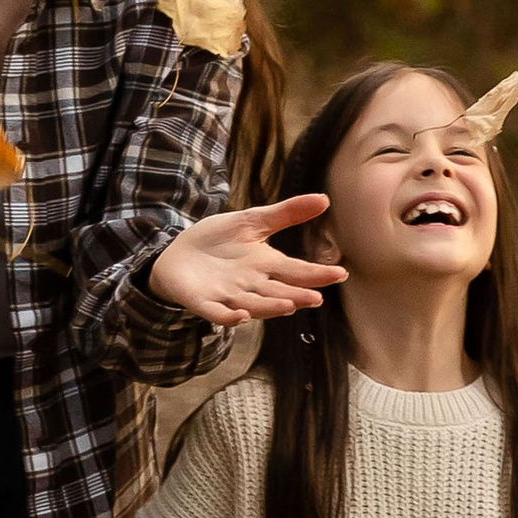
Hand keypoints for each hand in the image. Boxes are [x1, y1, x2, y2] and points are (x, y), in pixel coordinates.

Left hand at [148, 196, 348, 325]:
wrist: (178, 253)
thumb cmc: (218, 240)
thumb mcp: (252, 221)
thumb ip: (286, 214)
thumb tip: (324, 199)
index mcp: (266, 265)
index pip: (295, 271)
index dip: (316, 274)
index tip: (339, 273)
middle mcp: (252, 285)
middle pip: (278, 292)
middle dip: (297, 296)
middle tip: (317, 297)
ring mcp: (228, 296)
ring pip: (254, 305)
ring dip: (270, 307)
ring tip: (289, 305)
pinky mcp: (204, 303)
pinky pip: (219, 313)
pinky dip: (230, 317)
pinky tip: (241, 316)